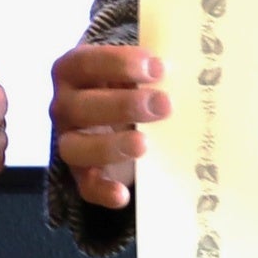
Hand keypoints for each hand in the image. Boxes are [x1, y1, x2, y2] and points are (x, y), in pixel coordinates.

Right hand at [50, 42, 169, 212]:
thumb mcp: (135, 71)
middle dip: (123, 105)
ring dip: (110, 146)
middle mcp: (64, 106)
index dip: (118, 64)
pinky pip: (85, 185)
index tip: (158, 67)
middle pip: (80, 106)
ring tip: (145, 145)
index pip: (84, 62)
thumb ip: (152, 70)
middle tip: (164, 105)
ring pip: (74, 147)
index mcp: (73, 71)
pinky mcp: (82, 173)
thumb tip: (193, 69)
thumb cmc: (132, 85)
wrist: (122, 118)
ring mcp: (69, 141)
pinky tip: (123, 194)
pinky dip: (102, 191)